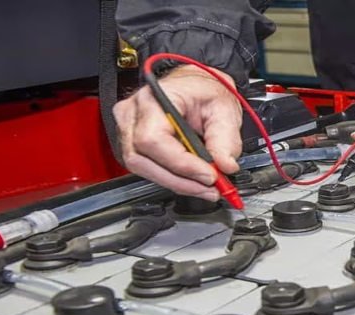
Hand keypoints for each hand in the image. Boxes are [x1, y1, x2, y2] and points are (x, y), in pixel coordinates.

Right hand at [113, 65, 242, 201]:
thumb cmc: (204, 91)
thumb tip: (225, 166)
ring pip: (142, 168)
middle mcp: (132, 113)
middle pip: (142, 160)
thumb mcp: (225, 109)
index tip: (209, 175)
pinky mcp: (132, 142)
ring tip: (205, 187)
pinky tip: (193, 180)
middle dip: (180, 180)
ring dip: (177, 183)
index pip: (154, 140)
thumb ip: (226, 139)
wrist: (196, 86)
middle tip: (211, 188)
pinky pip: (147, 168)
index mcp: (154, 98)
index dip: (181, 164)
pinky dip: (172, 178)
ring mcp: (128, 128)